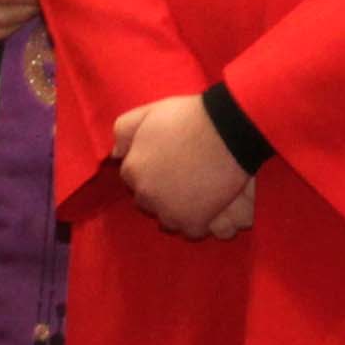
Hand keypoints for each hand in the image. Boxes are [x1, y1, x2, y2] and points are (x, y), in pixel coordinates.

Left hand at [109, 98, 257, 241]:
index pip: (133, 178)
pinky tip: (208, 206)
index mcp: (133, 170)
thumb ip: (124, 131)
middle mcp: (146, 196)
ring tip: (197, 192)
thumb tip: (115, 153)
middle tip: (184, 175)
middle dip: (162, 191)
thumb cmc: (189, 118)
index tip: (168, 162)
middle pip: (149, 201)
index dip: (151, 169)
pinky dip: (199, 222)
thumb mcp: (148, 113)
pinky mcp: (195, 224)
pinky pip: (192, 231)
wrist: (228, 130)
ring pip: (169, 220)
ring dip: (178, 209)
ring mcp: (170, 213)